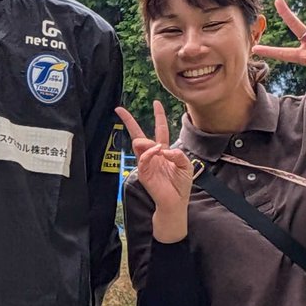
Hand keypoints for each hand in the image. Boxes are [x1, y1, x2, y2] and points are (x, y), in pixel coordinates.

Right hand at [116, 101, 194, 219]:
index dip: (159, 116)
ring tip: (158, 148)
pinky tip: (158, 151)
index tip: (156, 103)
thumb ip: (178, 154)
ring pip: (139, 143)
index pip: (160, 129)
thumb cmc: (181, 185)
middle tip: (119, 109)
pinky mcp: (143, 172)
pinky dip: (150, 152)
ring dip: (148, 142)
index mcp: (164, 151)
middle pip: (138, 133)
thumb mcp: (186, 166)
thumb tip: (164, 149)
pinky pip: (143, 157)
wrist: (175, 202)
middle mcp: (153, 154)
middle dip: (129, 121)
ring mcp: (146, 162)